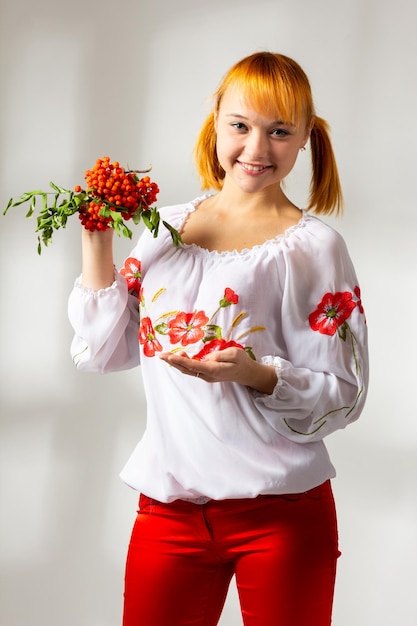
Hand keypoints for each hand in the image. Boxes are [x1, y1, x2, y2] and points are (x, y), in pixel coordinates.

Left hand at [159, 348, 276, 393]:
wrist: (246, 373)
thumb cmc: (241, 361)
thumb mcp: (234, 353)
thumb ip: (221, 355)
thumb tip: (208, 357)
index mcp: (214, 369)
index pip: (194, 365)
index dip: (181, 361)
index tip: (171, 356)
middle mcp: (208, 375)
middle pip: (187, 369)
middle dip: (173, 362)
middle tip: (161, 355)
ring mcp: (206, 376)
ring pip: (188, 370)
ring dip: (176, 363)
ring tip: (165, 355)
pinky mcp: (206, 374)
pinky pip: (192, 370)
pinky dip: (183, 364)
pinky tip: (177, 358)